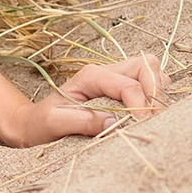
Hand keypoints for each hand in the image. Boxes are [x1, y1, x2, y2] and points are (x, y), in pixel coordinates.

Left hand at [0, 53, 167, 145]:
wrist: (32, 124)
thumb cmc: (41, 123)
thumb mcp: (53, 124)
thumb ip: (81, 122)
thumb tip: (113, 123)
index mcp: (90, 76)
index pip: (128, 84)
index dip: (141, 105)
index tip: (141, 127)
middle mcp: (105, 72)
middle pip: (146, 65)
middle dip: (156, 92)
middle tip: (153, 120)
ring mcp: (115, 79)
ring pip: (151, 71)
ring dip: (158, 93)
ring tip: (152, 118)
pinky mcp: (121, 91)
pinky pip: (148, 84)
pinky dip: (155, 97)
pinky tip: (149, 116)